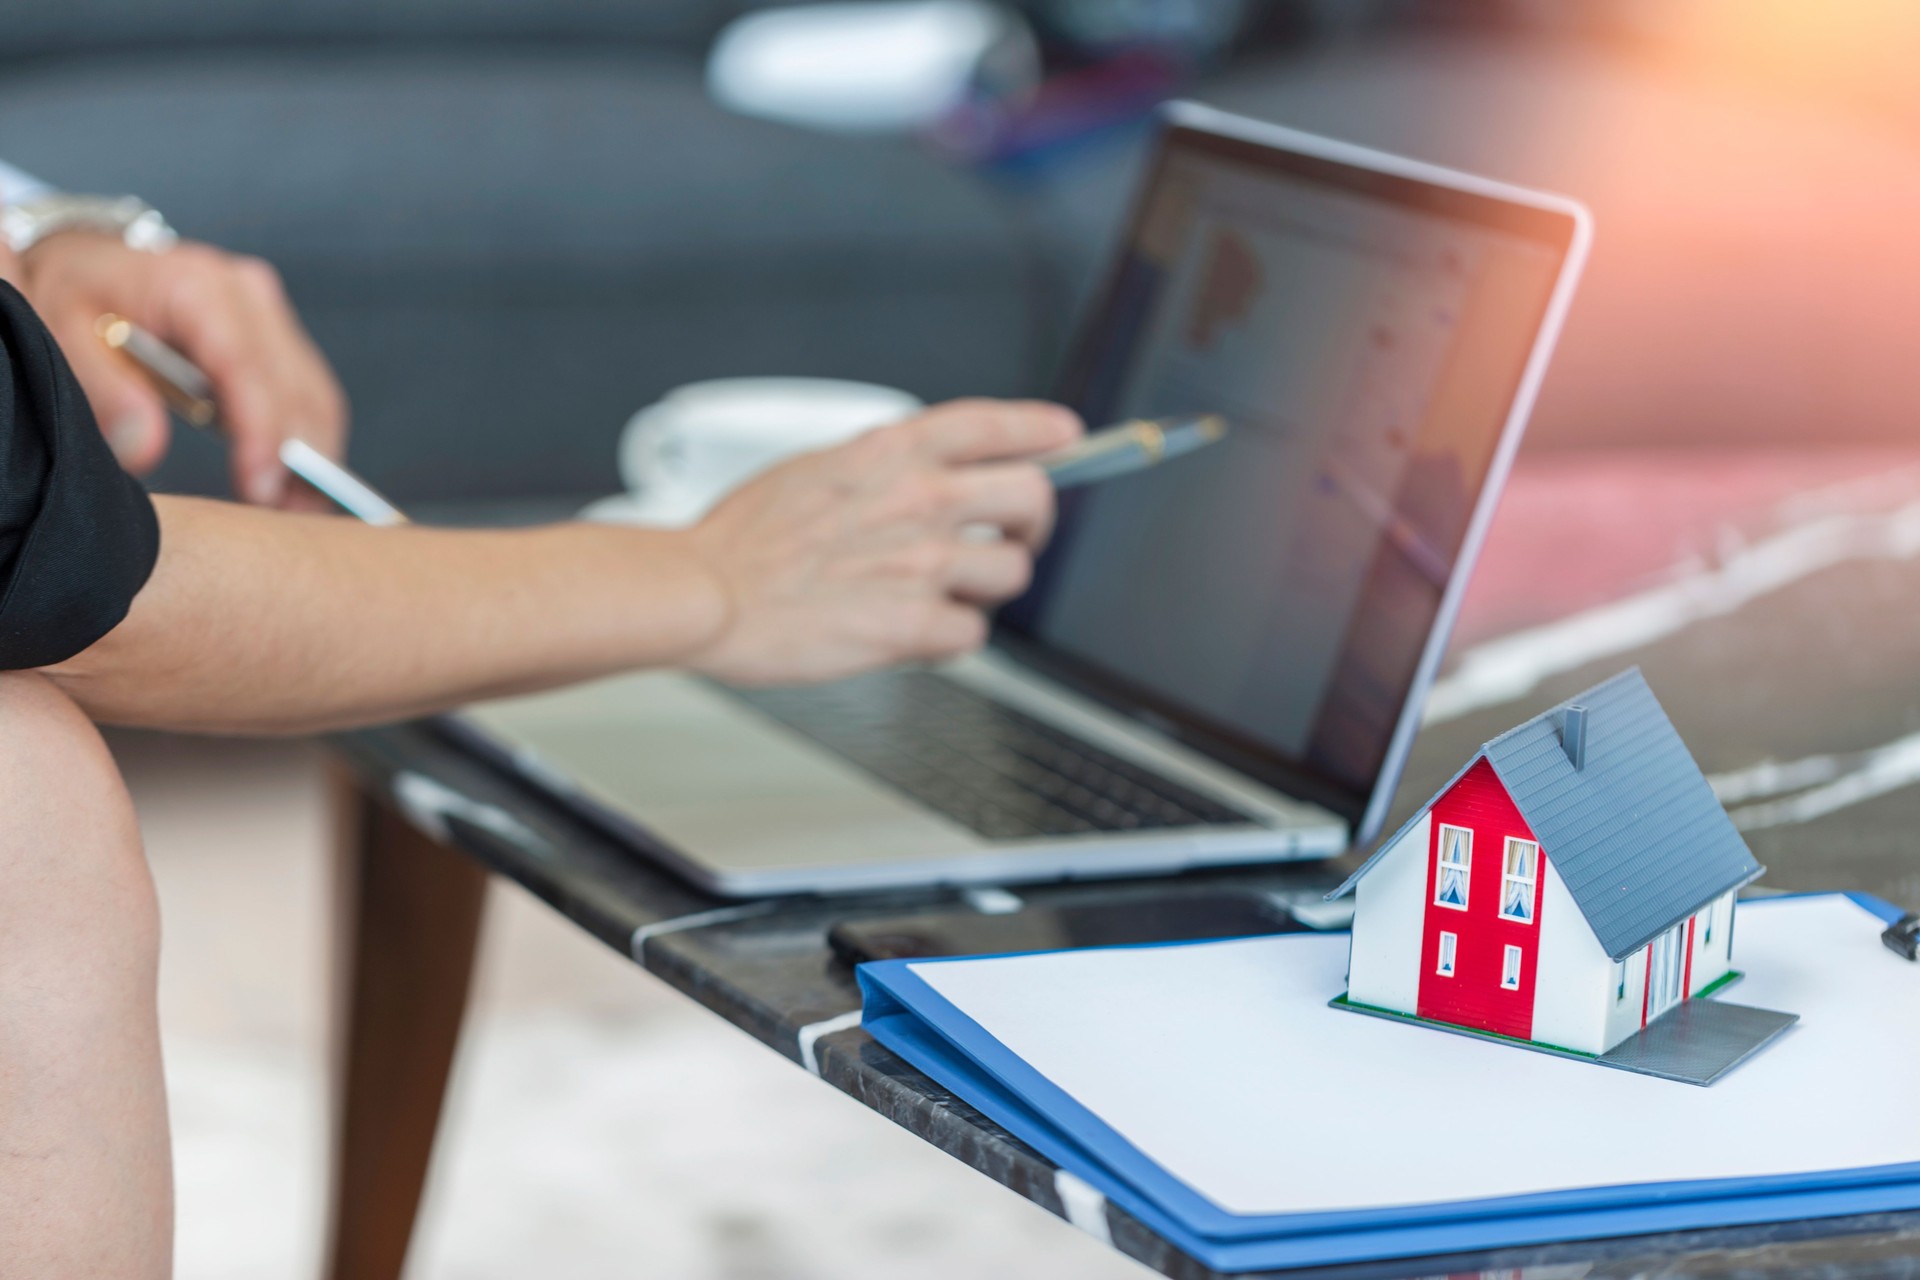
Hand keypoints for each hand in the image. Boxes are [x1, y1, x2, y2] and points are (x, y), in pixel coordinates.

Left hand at [17, 232, 346, 508]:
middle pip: (296, 388)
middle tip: (285, 518)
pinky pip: (308, 392)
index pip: (246, 368)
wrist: (90, 259)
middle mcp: (246, 293)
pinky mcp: (277, 332)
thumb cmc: (77, 292)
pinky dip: (308, 439)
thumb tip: (146, 449)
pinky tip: (294, 480)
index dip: (262, 433)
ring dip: (313, 456)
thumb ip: (107, 392)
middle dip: (299, 459)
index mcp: (196, 287)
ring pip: (314, 395)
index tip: (260, 488)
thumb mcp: (63, 334)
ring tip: (295, 510)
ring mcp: (268, 311)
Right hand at [682, 399, 1081, 684]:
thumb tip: (916, 475)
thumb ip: (879, 467)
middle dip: (1032, 522)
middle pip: (1033, 496)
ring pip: (1011, 573)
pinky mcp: (914, 622)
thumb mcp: (816, 467)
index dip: (1041, 430)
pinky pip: (971, 634)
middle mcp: (919, 498)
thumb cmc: (743, 540)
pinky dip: (948, 639)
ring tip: (945, 594)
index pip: (994, 424)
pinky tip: (915, 634)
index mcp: (892, 451)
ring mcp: (922, 561)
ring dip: (985, 588)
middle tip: (1014, 538)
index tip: (1066, 437)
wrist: (705, 593)